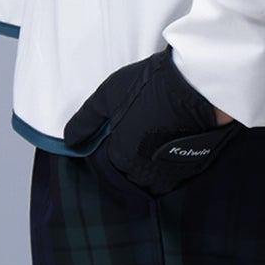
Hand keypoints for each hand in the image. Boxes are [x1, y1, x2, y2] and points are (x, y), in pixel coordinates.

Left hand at [63, 47, 241, 197]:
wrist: (196, 85)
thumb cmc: (149, 87)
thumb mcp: (107, 95)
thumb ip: (85, 121)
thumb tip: (68, 141)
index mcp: (122, 156)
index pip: (112, 165)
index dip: (117, 149)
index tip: (124, 133)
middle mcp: (144, 172)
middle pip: (133, 176)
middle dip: (134, 161)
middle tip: (141, 136)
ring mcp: (170, 173)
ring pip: (155, 180)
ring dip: (153, 167)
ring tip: (157, 142)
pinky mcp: (192, 168)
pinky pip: (176, 176)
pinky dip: (173, 165)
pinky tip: (175, 144)